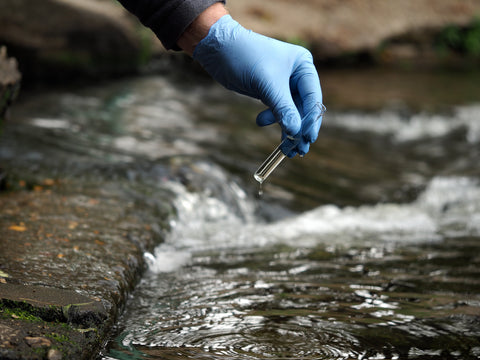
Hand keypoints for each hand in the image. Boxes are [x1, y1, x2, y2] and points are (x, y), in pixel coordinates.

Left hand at [192, 15, 323, 156]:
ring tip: (284, 148)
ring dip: (287, 129)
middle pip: (304, 108)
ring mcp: (283, 84)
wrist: (218, 49)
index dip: (311, 121)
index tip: (307, 139)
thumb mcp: (267, 85)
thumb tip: (296, 132)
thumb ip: (283, 109)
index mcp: (303, 65)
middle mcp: (297, 75)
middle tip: (298, 151)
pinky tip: (260, 122)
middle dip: (299, 129)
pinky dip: (273, 120)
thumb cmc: (245, 58)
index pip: (313, 98)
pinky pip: (277, 111)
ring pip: (290, 112)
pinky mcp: (269, 91)